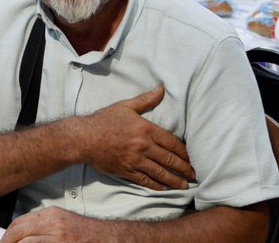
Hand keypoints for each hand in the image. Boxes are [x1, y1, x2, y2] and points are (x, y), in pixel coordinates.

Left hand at [1, 208, 103, 242]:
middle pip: (17, 231)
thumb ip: (44, 226)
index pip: (19, 222)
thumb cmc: (86, 234)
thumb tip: (23, 235)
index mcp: (51, 214)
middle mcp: (52, 223)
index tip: (3, 242)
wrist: (107, 238)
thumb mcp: (63, 222)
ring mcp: (56, 237)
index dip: (7, 235)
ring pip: (24, 241)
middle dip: (5, 242)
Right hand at [76, 86, 194, 189]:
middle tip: (195, 175)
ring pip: (160, 173)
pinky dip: (157, 186)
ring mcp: (135, 161)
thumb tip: (162, 89)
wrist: (83, 139)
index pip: (171, 142)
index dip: (184, 152)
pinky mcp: (126, 172)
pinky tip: (165, 188)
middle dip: (184, 168)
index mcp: (146, 129)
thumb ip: (146, 100)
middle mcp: (143, 146)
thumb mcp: (126, 106)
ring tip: (185, 186)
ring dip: (174, 180)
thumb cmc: (104, 120)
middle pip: (169, 159)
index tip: (193, 157)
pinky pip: (145, 181)